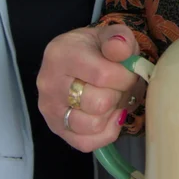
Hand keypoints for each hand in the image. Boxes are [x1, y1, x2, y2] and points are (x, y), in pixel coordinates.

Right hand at [38, 24, 144, 152]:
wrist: (73, 59)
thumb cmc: (94, 49)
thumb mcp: (109, 34)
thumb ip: (119, 38)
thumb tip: (120, 50)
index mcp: (61, 54)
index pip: (104, 75)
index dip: (126, 77)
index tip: (129, 72)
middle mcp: (49, 83)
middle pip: (99, 103)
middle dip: (119, 95)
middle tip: (120, 87)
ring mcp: (50, 109)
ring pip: (93, 125)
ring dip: (111, 114)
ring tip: (112, 100)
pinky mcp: (56, 129)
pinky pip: (86, 143)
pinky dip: (105, 133)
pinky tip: (108, 116)